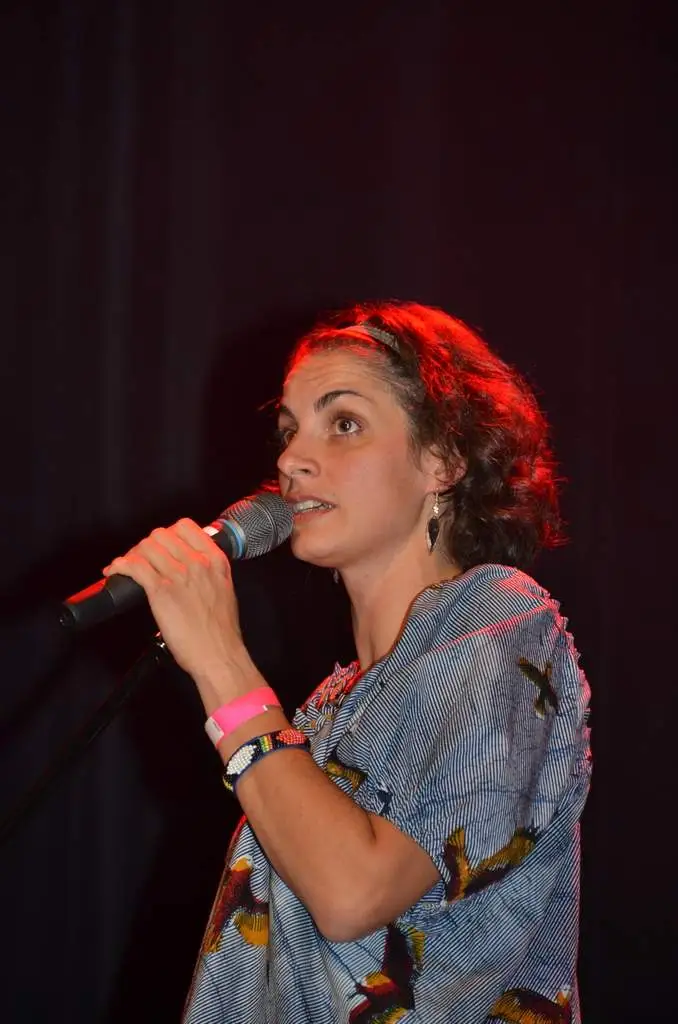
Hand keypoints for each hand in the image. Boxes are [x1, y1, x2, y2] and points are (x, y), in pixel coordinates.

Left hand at [103, 519, 251, 701]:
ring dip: (132, 554)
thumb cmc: (221, 631)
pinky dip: (120, 565)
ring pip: (146, 547)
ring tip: (127, 567)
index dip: (168, 533)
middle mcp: (197, 563)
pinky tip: (115, 571)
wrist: (219, 654)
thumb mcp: (224, 591)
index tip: (163, 545)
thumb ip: (210, 574)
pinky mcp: (160, 591)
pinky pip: (134, 567)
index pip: (186, 527)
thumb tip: (193, 571)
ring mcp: (178, 575)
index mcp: (215, 561)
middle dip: (147, 545)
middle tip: (142, 559)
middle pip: (161, 535)